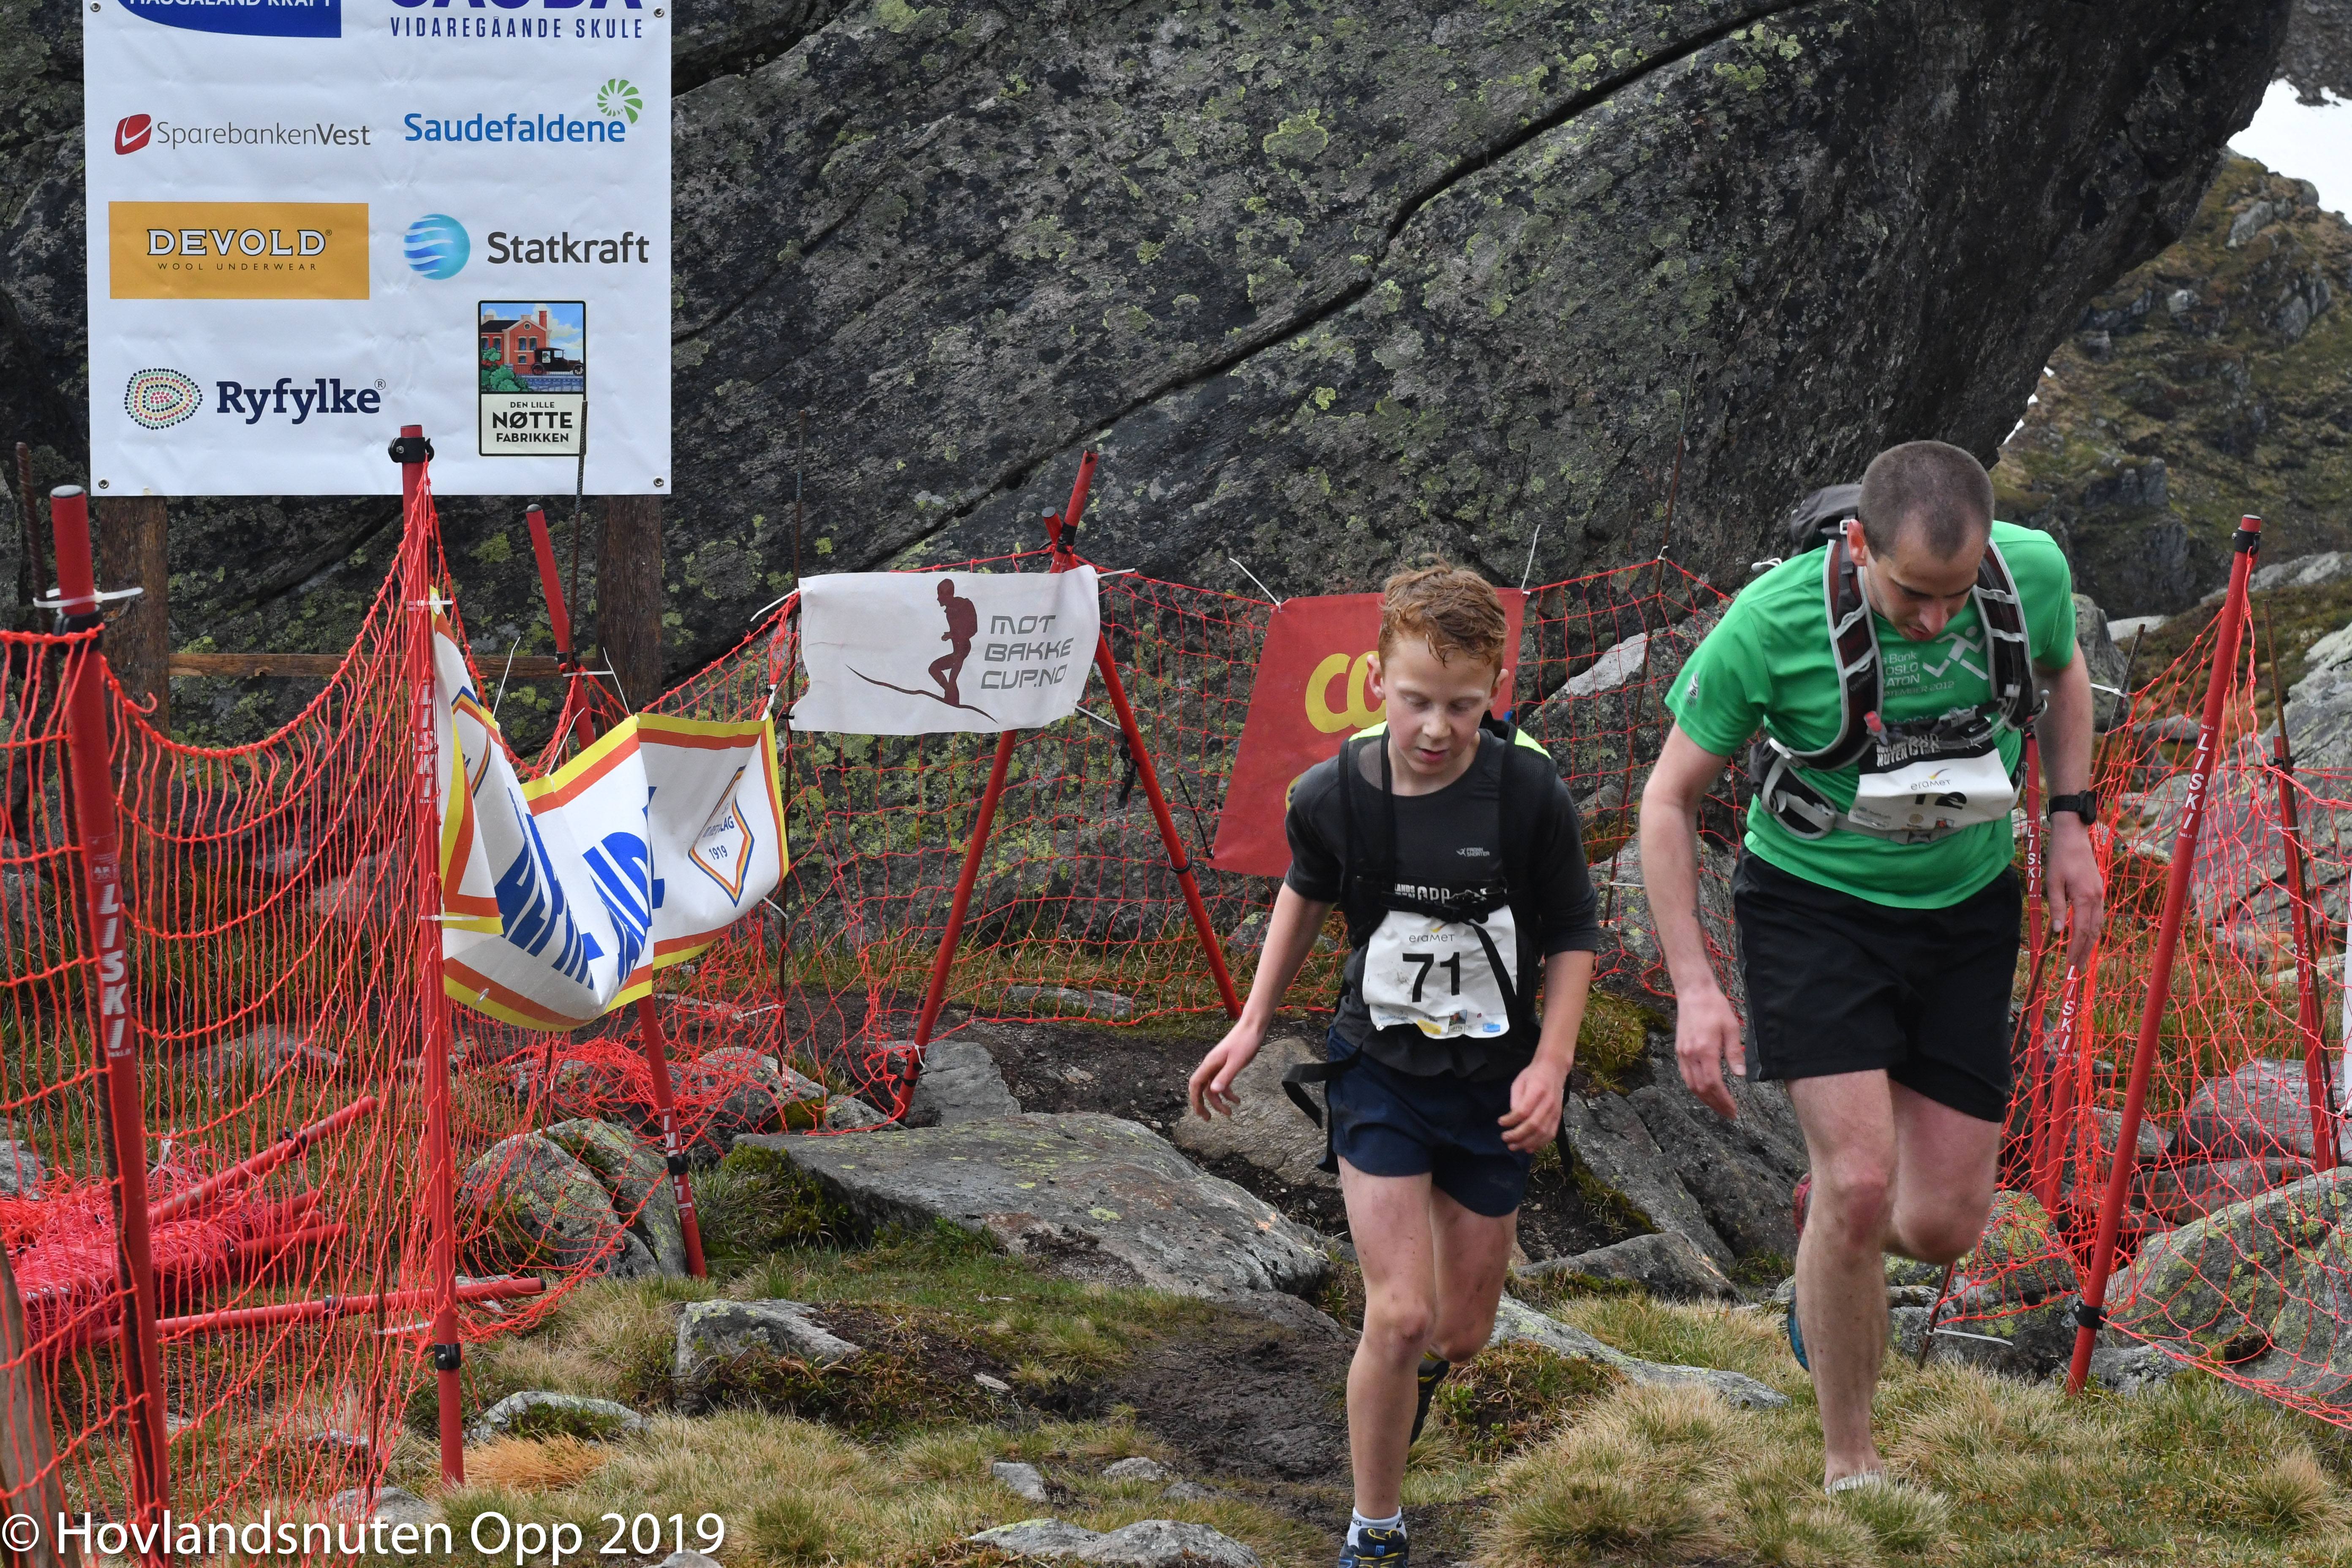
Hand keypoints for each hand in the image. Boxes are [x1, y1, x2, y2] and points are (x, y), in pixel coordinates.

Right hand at [1188, 1022, 1266, 1119]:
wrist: (1253, 1027)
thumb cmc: (1245, 1042)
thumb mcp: (1237, 1061)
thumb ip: (1225, 1076)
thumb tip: (1214, 1092)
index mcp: (1210, 1064)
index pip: (1195, 1084)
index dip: (1194, 1099)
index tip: (1199, 1113)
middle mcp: (1211, 1066)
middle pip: (1201, 1088)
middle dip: (1203, 1104)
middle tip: (1208, 1119)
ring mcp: (1219, 1066)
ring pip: (1213, 1087)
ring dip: (1219, 1101)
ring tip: (1229, 1114)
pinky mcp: (1227, 1066)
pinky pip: (1223, 1082)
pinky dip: (1228, 1093)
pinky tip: (1237, 1100)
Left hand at [1499, 1057, 1567, 1153]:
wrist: (1553, 1069)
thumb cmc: (1533, 1075)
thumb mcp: (1519, 1082)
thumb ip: (1516, 1100)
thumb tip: (1511, 1118)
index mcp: (1537, 1090)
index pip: (1523, 1111)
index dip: (1511, 1120)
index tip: (1500, 1122)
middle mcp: (1548, 1103)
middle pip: (1533, 1125)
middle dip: (1517, 1135)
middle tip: (1504, 1138)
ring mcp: (1556, 1111)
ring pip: (1542, 1133)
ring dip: (1527, 1143)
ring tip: (1513, 1147)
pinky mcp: (1559, 1117)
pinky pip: (1551, 1134)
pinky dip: (1540, 1144)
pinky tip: (1528, 1148)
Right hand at [1674, 982, 1745, 1120]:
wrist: (1694, 992)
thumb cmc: (1715, 1008)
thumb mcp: (1731, 1028)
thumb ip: (1734, 1053)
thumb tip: (1740, 1076)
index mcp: (1705, 1050)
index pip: (1713, 1083)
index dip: (1723, 1100)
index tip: (1733, 1109)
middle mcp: (1690, 1054)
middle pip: (1700, 1089)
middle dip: (1715, 1104)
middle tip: (1728, 1113)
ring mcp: (1682, 1053)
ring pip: (1690, 1084)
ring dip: (1704, 1099)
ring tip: (1718, 1106)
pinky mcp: (1680, 1050)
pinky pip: (1685, 1076)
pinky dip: (1695, 1087)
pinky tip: (1705, 1091)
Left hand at [2045, 816, 2105, 969]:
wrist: (2074, 837)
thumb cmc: (2059, 858)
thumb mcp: (2052, 882)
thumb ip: (2056, 907)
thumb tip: (2058, 931)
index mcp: (2084, 897)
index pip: (2081, 930)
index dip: (2076, 949)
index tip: (2070, 964)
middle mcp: (2096, 897)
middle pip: (2092, 931)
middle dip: (2085, 951)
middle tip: (2077, 968)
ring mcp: (2099, 893)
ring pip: (2098, 924)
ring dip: (2091, 942)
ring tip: (2083, 957)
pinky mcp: (2098, 889)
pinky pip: (2098, 915)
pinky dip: (2093, 929)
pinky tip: (2088, 936)